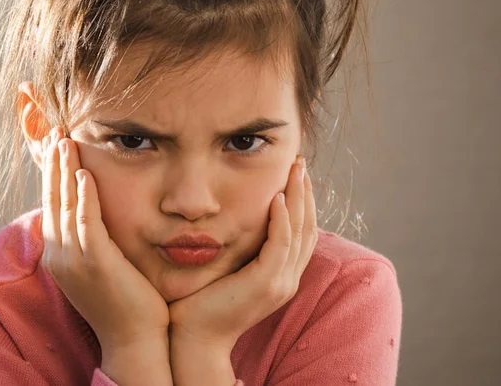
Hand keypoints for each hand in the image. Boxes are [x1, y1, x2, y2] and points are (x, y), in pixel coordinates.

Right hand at [40, 127, 169, 354]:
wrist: (134, 340)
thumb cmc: (126, 302)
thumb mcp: (102, 265)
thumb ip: (94, 238)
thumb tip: (95, 212)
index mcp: (59, 255)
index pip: (52, 204)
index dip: (52, 173)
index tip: (56, 144)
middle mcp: (59, 255)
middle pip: (52, 199)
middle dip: (53, 163)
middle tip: (55, 131)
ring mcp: (73, 260)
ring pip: (64, 205)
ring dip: (65, 170)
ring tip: (65, 139)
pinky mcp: (94, 264)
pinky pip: (86, 223)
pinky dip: (84, 197)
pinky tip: (84, 173)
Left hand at [168, 157, 317, 350]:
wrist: (194, 337)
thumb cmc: (200, 302)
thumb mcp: (227, 268)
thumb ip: (238, 247)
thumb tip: (232, 216)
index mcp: (281, 275)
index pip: (301, 232)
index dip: (302, 201)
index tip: (295, 174)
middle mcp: (287, 279)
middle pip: (307, 227)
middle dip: (305, 192)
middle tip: (300, 163)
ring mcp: (280, 283)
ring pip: (299, 232)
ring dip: (298, 198)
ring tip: (295, 170)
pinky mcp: (266, 284)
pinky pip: (281, 245)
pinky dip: (281, 219)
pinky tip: (277, 197)